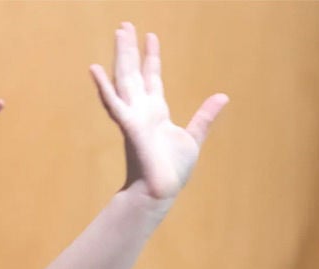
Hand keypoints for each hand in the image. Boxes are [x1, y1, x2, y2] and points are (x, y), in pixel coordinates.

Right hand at [90, 23, 228, 201]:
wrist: (160, 191)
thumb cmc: (171, 170)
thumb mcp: (193, 137)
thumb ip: (204, 116)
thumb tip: (222, 96)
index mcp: (156, 112)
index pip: (153, 78)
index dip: (152, 57)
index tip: (151, 36)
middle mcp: (142, 110)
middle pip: (135, 72)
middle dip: (131, 49)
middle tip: (125, 26)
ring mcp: (134, 116)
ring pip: (125, 79)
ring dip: (121, 56)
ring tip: (118, 33)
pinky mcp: (129, 126)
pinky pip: (113, 103)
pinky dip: (103, 86)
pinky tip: (95, 68)